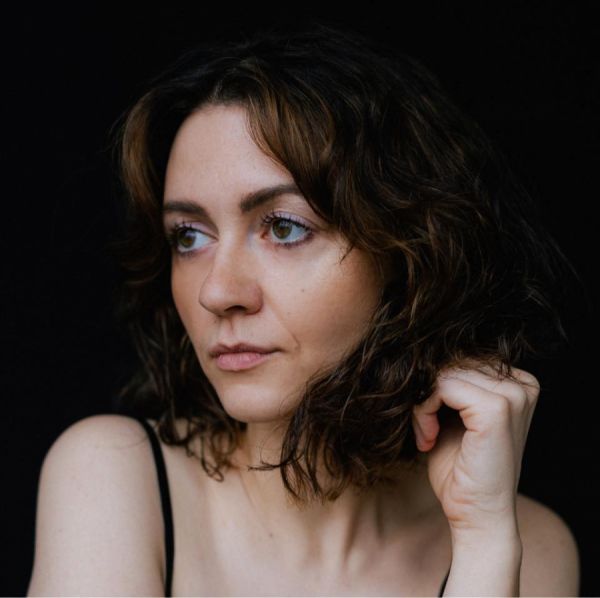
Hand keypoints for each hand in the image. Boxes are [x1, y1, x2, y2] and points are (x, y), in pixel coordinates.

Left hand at [411, 359, 539, 536]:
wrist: (475, 515)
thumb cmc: (461, 468)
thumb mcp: (452, 415)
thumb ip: (448, 383)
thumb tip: (422, 353)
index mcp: (518, 383)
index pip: (460, 357)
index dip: (435, 385)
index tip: (430, 421)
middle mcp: (522, 384)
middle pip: (452, 361)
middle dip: (427, 393)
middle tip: (425, 430)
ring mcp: (513, 395)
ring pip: (443, 372)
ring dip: (423, 403)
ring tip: (427, 434)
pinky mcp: (496, 409)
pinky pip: (442, 386)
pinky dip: (424, 410)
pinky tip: (428, 437)